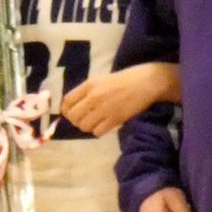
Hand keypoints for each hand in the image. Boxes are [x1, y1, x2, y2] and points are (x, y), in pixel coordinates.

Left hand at [61, 63, 180, 135]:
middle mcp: (93, 96)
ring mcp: (104, 108)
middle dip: (76, 121)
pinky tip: (104, 126)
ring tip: (95, 123)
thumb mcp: (101, 80)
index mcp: (89, 85)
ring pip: (84, 126)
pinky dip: (98, 131)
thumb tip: (73, 106)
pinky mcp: (115, 119)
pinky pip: (97, 132)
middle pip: (73, 116)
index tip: (71, 113)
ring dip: (87, 127)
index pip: (67, 101)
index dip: (66, 110)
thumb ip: (87, 91)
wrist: (145, 82)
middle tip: (84, 120)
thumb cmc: (124, 80)